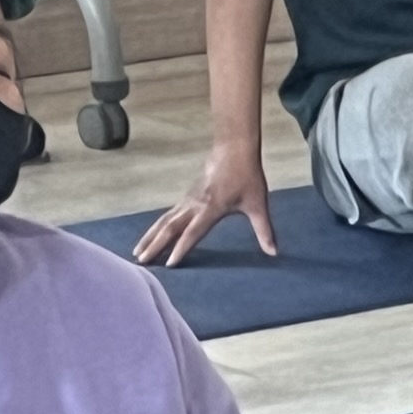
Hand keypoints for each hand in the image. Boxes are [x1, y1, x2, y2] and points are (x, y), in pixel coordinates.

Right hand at [134, 139, 277, 266]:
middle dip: (155, 245)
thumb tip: (274, 253)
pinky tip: (150, 236)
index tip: (169, 264)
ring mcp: (188, 200)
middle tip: (141, 262)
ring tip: (137, 253)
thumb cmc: (247, 176)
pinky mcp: (187, 198)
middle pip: (170, 228)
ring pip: (164, 221)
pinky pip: (168, 215)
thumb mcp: (258, 205)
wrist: (234, 149)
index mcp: (211, 208)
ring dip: (150, 237)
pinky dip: (157, 228)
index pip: (192, 232)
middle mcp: (194, 205)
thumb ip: (265, 231)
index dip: (182, 248)